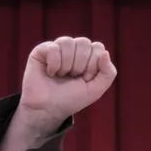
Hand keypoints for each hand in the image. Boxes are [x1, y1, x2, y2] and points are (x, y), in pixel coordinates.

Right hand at [0, 37, 116, 150]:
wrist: (49, 109)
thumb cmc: (71, 99)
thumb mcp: (96, 89)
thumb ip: (108, 73)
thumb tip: (105, 52)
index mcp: (87, 56)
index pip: (97, 47)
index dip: (93, 65)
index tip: (86, 79)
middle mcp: (73, 49)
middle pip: (84, 42)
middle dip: (80, 65)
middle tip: (72, 78)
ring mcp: (57, 48)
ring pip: (68, 42)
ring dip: (66, 65)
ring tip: (61, 76)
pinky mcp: (42, 50)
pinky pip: (53, 48)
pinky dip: (54, 64)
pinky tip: (50, 73)